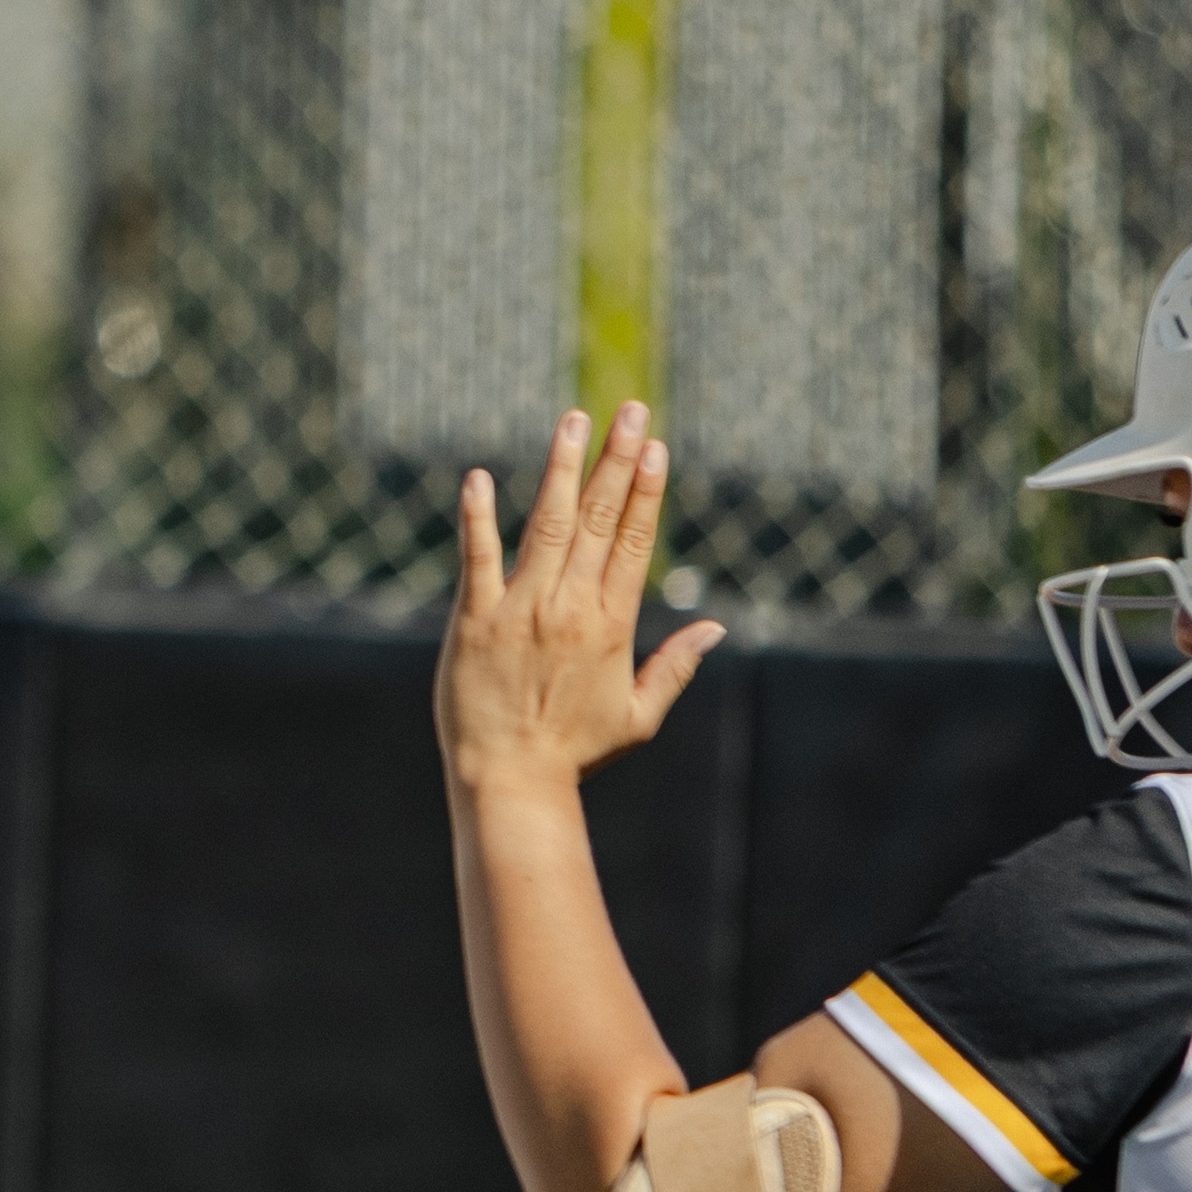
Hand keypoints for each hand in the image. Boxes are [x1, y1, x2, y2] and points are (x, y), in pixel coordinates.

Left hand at [442, 408, 720, 800]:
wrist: (510, 780)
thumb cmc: (574, 751)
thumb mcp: (639, 715)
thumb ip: (676, 667)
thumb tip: (717, 629)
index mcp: (613, 625)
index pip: (635, 542)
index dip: (648, 491)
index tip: (656, 447)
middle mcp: (571, 607)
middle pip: (601, 520)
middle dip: (618, 461)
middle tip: (630, 410)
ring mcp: (521, 609)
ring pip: (548, 526)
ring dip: (562, 470)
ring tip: (573, 421)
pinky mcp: (473, 619)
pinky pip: (477, 558)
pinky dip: (477, 518)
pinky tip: (478, 477)